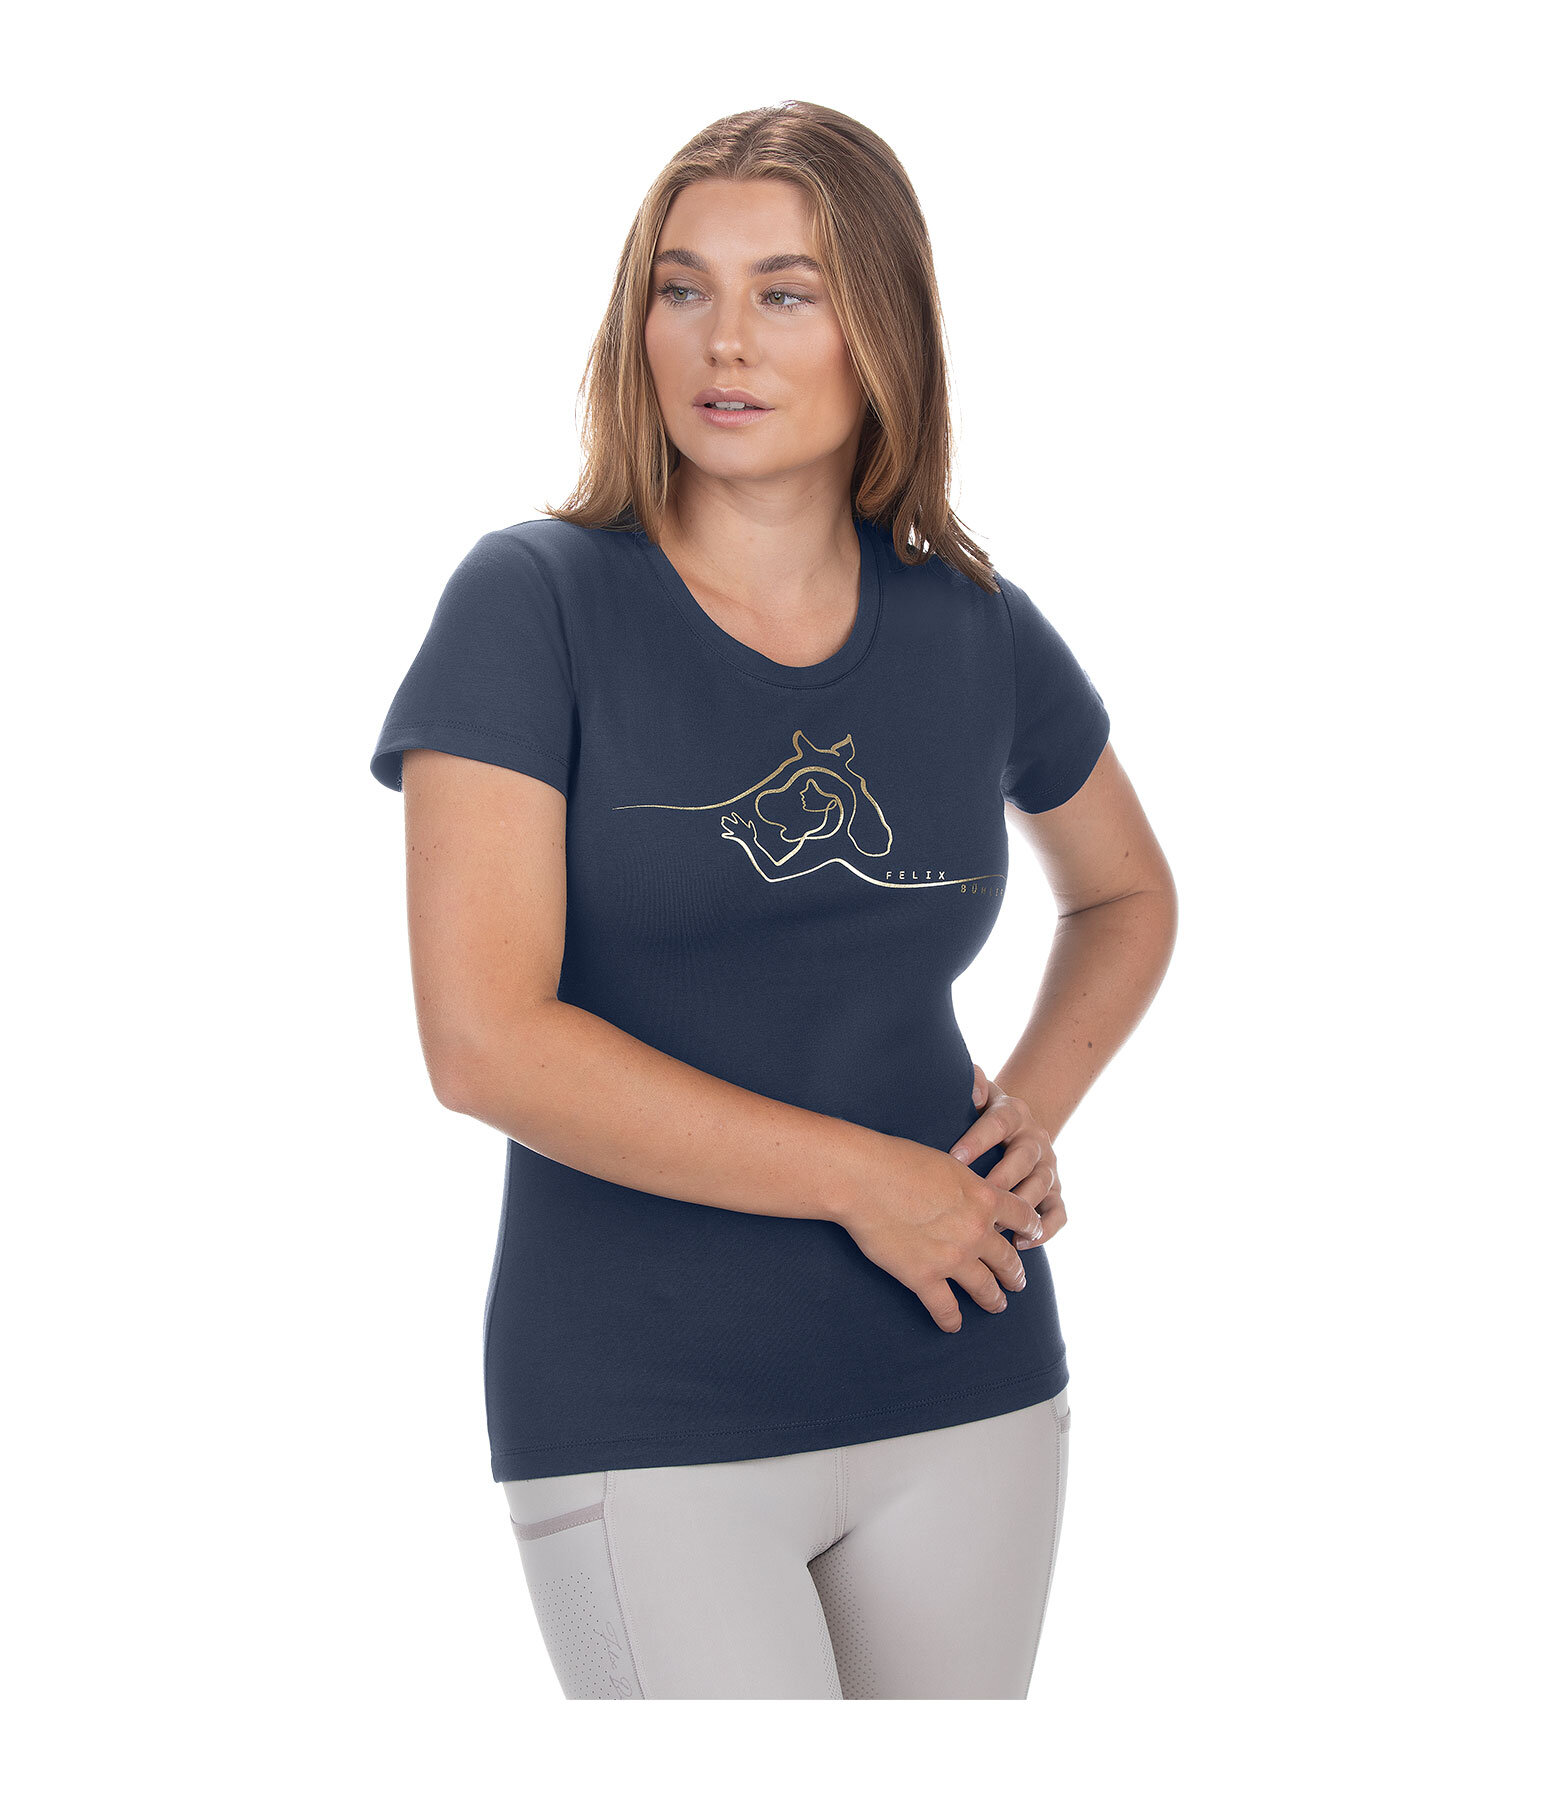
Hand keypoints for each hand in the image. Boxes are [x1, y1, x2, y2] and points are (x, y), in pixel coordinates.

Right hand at [834, 1131, 1042, 1334]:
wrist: (864, 1179)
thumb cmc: (899, 1160)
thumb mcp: (949, 1164)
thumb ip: (968, 1186)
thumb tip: (971, 1194)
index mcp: (985, 1198)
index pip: (1024, 1217)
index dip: (1032, 1228)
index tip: (1032, 1236)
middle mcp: (976, 1231)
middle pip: (1008, 1260)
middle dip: (1014, 1274)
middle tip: (1017, 1282)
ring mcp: (952, 1258)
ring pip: (985, 1288)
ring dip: (994, 1300)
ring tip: (997, 1305)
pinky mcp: (923, 1277)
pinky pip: (945, 1308)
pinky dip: (951, 1320)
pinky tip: (953, 1325)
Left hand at [948, 1064, 1064, 1252]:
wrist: (1014, 1123)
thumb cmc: (980, 1112)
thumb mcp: (976, 1091)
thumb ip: (973, 1083)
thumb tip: (972, 1088)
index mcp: (1013, 1113)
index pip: (998, 1123)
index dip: (978, 1141)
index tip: (954, 1158)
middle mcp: (1035, 1139)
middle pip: (1024, 1157)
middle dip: (1001, 1178)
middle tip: (976, 1196)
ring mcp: (1048, 1166)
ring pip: (1042, 1186)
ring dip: (1020, 1207)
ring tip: (995, 1226)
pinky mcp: (1055, 1191)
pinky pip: (1058, 1213)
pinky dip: (1045, 1230)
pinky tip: (1020, 1244)